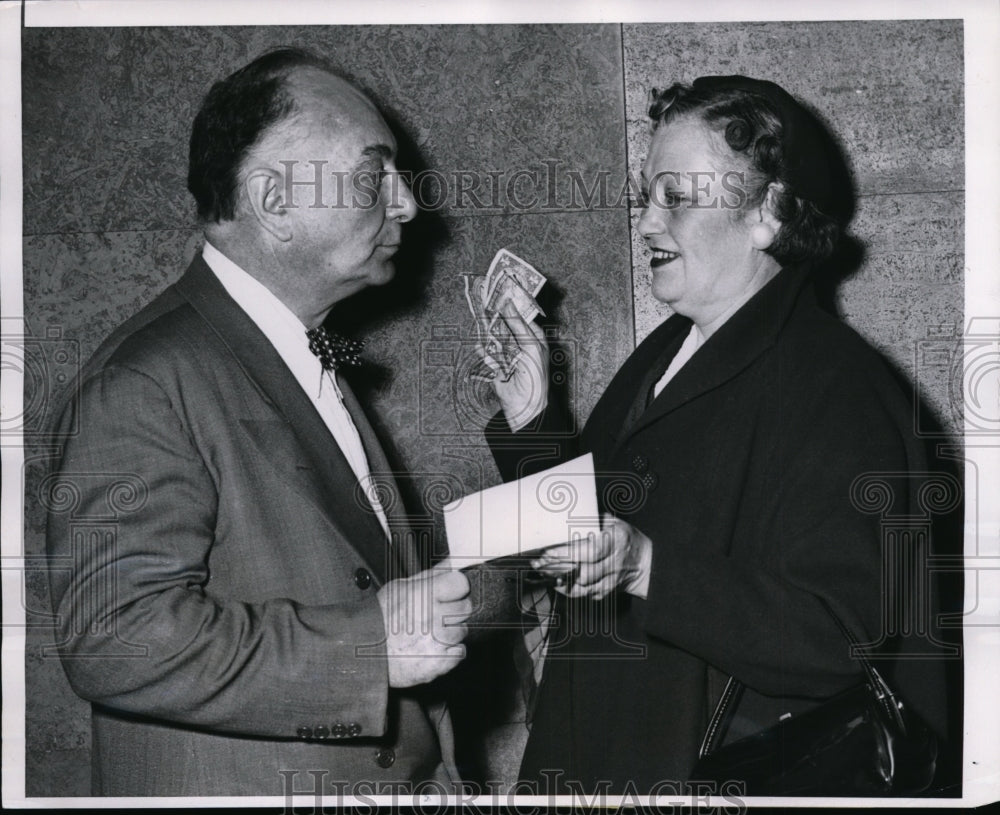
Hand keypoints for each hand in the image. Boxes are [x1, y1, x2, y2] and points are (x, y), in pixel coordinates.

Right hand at [377, 566, 471, 687]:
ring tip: (430, 633)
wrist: (365, 652)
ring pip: (463, 630)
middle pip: (465, 607)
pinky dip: (450, 653)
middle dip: (454, 610)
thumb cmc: (379, 619)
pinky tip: (433, 648)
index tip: (450, 592)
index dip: (456, 588)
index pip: (461, 583)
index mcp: (425, 594)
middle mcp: (434, 616)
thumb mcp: (400, 587)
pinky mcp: (439, 662)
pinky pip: (460, 652)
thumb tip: (451, 563)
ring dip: (451, 632)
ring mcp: (438, 641)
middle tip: (437, 614)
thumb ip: (430, 575)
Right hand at [480, 301, 548, 430]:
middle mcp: (521, 344)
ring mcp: (508, 354)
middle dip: (497, 318)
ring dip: (488, 334)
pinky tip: (480, 347)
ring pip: (494, 338)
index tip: (500, 293)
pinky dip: (484, 351)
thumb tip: (508, 303)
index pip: (522, 317)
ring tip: (481, 323)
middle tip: (485, 304)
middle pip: (506, 326)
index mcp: (534, 338)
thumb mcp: (530, 345)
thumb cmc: (535, 375)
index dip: (512, 306)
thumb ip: (517, 324)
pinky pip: (487, 353)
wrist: (525, 403)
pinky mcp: (497, 365)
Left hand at [531, 514, 652, 599]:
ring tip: (542, 571)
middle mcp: (615, 562)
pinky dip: (567, 589)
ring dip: (559, 579)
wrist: (644, 562)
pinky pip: (584, 595)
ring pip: (582, 586)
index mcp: (617, 540)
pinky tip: (555, 581)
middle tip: (539, 563)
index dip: (567, 553)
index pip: (590, 550)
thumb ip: (592, 519)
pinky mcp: (607, 591)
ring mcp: (612, 579)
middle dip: (558, 568)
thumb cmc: (624, 537)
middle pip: (583, 571)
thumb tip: (565, 514)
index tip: (548, 551)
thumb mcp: (613, 522)